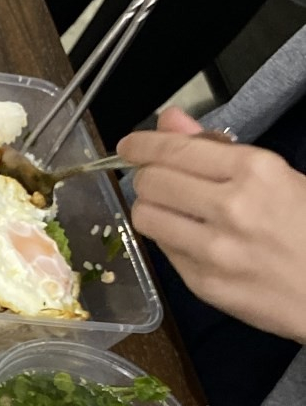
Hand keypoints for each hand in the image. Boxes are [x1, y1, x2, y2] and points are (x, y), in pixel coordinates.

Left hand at [120, 107, 305, 341]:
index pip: (173, 150)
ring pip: (145, 217)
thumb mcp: (278, 175)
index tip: (129, 145)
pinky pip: (164, 251)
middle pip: (150, 181)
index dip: (141, 145)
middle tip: (157, 180)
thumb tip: (170, 121)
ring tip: (172, 210)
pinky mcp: (204, 284)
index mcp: (255, 171)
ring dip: (151, 208)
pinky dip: (170, 240)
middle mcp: (231, 208)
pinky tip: (192, 238)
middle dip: (147, 176)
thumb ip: (217, 147)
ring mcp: (214, 250)